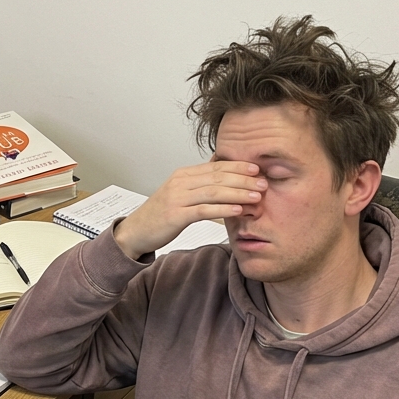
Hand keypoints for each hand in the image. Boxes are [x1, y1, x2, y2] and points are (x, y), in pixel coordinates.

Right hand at [113, 161, 264, 258]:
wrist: (135, 232)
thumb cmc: (159, 215)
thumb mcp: (180, 193)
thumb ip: (199, 183)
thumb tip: (221, 171)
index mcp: (183, 174)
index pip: (216, 166)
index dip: (238, 166)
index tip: (257, 169)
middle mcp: (180, 182)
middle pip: (218, 177)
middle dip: (244, 179)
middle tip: (263, 183)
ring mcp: (177, 198)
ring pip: (214, 191)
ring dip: (239, 193)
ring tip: (257, 196)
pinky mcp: (176, 215)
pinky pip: (204, 210)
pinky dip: (223, 208)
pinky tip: (238, 209)